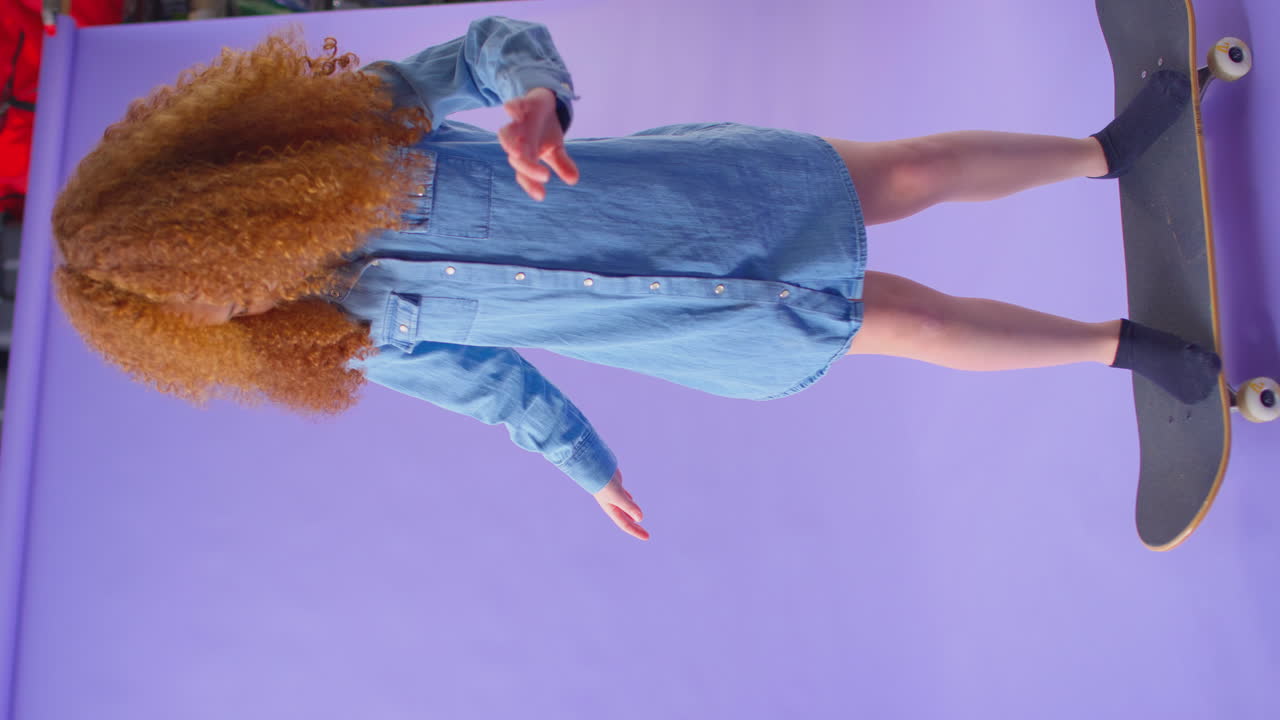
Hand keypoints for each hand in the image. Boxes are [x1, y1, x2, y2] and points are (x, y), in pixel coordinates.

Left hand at [499, 87, 579, 201]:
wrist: (540, 105)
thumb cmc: (545, 131)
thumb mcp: (556, 149)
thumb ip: (562, 164)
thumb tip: (574, 180)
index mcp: (526, 154)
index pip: (524, 173)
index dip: (531, 184)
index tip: (542, 196)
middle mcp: (518, 141)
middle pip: (516, 158)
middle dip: (528, 168)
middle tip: (545, 176)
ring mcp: (517, 124)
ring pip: (506, 134)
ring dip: (510, 143)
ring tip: (518, 153)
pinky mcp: (521, 106)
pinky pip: (513, 106)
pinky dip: (512, 109)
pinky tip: (514, 113)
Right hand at [593, 468, 648, 540]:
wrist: (594, 469)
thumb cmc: (604, 484)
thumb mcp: (618, 496)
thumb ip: (628, 506)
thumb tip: (640, 518)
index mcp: (613, 510)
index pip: (626, 524)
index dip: (636, 531)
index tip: (647, 537)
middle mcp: (613, 505)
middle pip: (626, 519)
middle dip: (636, 527)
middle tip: (646, 534)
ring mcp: (614, 496)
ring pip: (625, 509)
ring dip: (631, 515)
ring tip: (638, 520)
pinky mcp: (616, 486)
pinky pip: (624, 496)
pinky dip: (629, 500)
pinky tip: (631, 499)